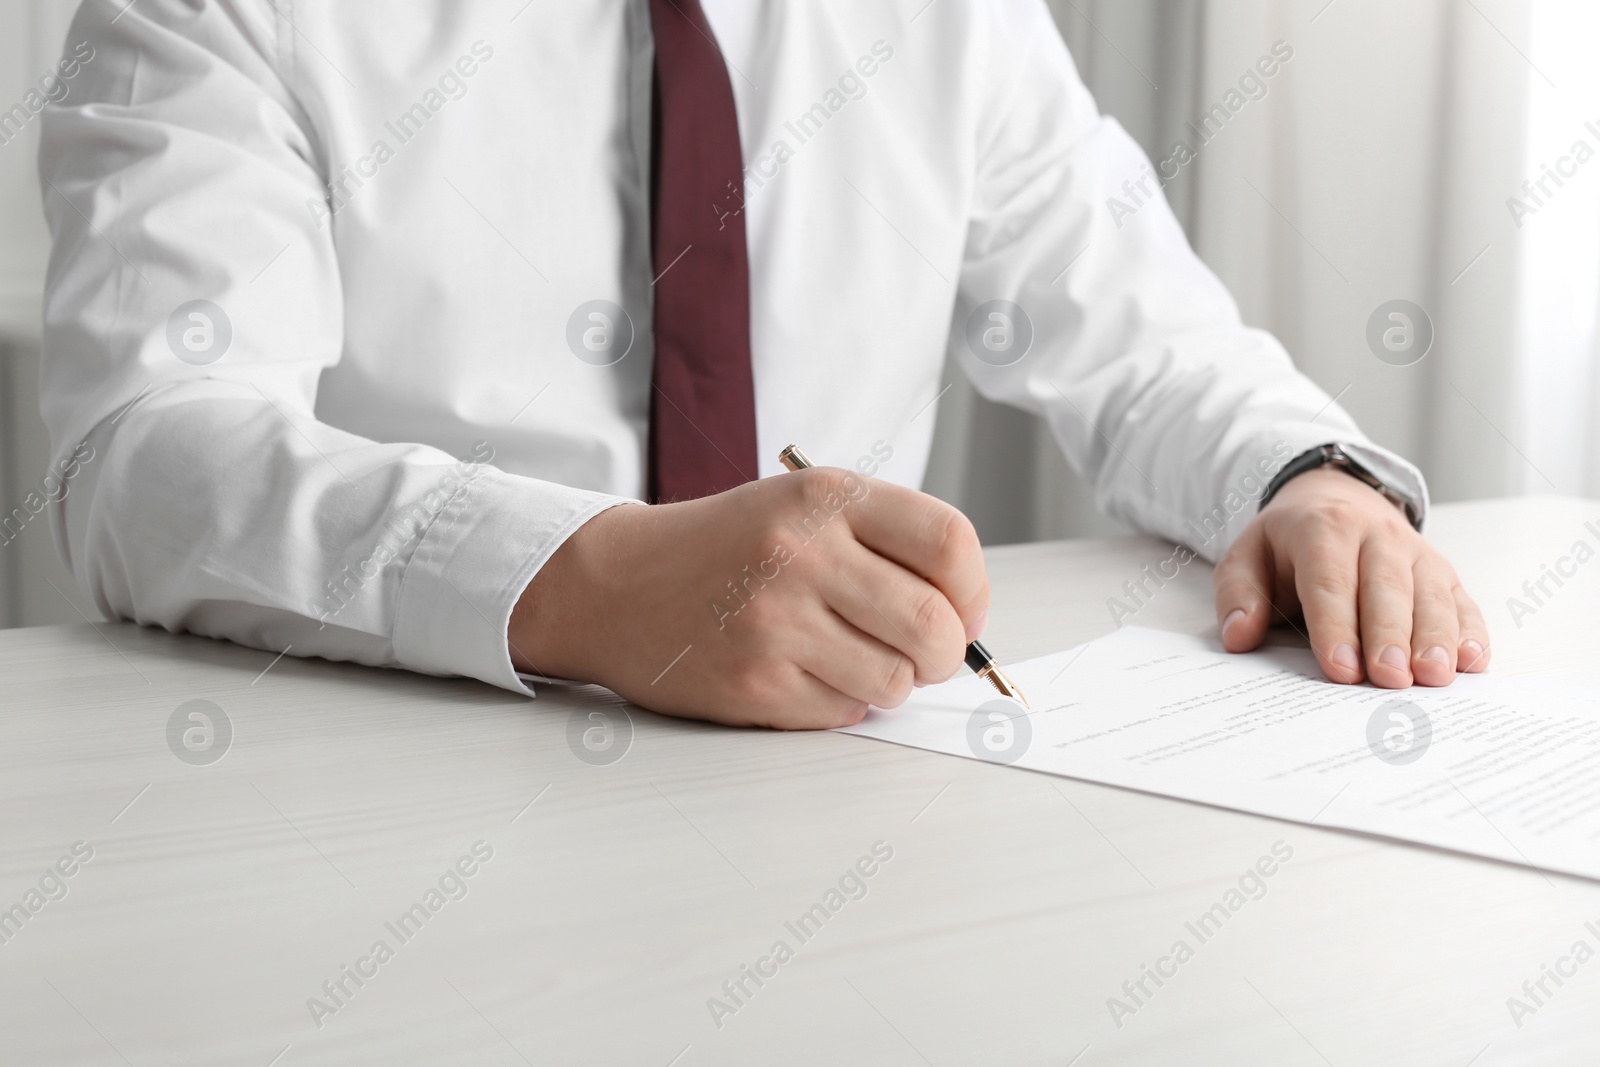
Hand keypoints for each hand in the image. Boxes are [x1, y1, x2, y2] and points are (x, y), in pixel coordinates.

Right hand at [508, 468, 989, 727]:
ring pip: (896, 680)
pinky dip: (844, 703)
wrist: (617, 583)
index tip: (964, 611)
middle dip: (946, 653)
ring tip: (854, 658)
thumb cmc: (726, 547)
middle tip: (926, 653)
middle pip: (934, 624)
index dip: (974, 590)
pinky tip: (807, 673)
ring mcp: (775, 621)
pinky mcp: (754, 682)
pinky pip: (845, 712)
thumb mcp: (804, 505)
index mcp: (825, 496)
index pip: (949, 542)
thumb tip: (969, 617)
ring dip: (892, 682)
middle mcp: (801, 552)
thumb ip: (886, 542)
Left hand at [1212, 467, 1489, 686]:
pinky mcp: (1444, 574)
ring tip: (1434, 677)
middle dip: (1389, 636)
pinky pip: (1462, 602)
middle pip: (1387, 589)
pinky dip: (1470, 632)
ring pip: (1431, 596)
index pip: (1330, 581)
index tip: (1341, 670)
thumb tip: (1238, 635)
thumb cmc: (1289, 543)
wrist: (1335, 499)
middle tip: (1390, 679)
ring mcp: (1417, 554)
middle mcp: (1378, 537)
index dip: (1335, 626)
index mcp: (1324, 528)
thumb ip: (1238, 593)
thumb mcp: (1247, 555)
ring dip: (1435, 638)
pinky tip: (1472, 662)